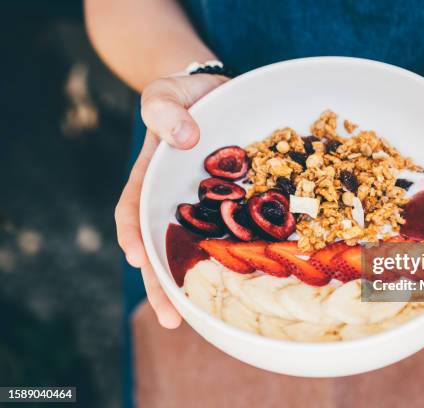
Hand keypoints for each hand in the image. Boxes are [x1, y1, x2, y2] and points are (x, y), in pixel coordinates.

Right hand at [116, 74, 227, 327]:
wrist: (222, 95)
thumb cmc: (189, 96)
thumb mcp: (168, 93)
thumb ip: (163, 108)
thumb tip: (182, 139)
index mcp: (151, 178)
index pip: (134, 211)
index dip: (133, 237)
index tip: (138, 260)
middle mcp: (176, 202)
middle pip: (164, 248)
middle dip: (164, 284)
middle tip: (171, 319)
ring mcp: (208, 209)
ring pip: (200, 251)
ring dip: (200, 285)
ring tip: (206, 320)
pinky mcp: (238, 209)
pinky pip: (237, 237)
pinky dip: (237, 261)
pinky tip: (250, 285)